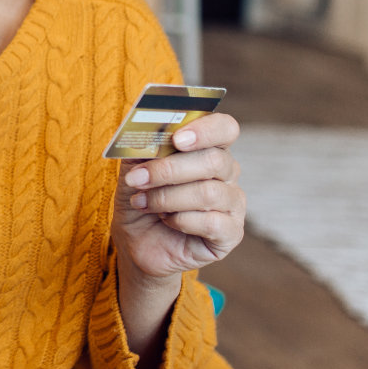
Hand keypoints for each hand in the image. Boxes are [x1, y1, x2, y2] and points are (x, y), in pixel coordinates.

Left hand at [111, 113, 246, 282]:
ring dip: (167, 198)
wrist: (135, 239)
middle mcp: (227, 174)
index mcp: (208, 148)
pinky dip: (180, 220)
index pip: (225, 128)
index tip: (177, 139)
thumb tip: (146, 129)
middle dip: (169, 170)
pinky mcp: (231, 233)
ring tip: (142, 203)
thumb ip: (143, 145)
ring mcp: (233, 204)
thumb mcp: (134, 167)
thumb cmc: (140, 197)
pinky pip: (212, 222)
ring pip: (209, 193)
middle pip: (214, 160)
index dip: (206, 130)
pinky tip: (166, 220)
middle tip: (137, 179)